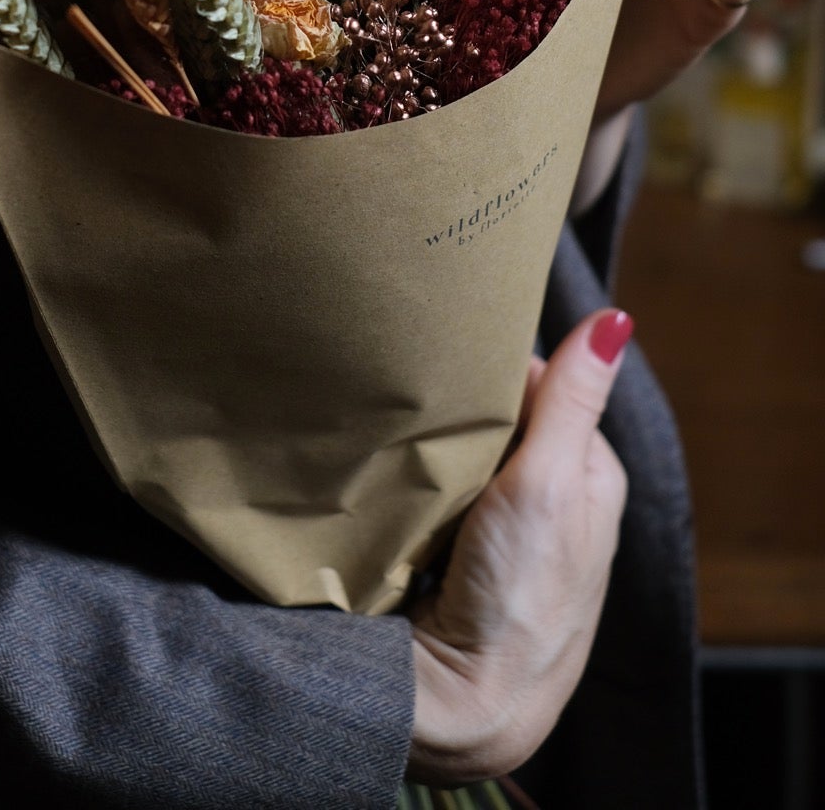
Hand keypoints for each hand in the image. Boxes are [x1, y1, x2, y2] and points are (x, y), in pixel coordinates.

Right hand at [407, 309, 631, 784]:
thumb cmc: (519, 594)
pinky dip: (428, 487)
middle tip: (430, 400)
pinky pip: (449, 500)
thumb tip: (616, 320)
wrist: (468, 702)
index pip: (548, 386)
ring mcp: (517, 537)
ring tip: (413, 441)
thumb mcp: (549, 483)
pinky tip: (408, 485)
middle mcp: (562, 504)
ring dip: (445, 449)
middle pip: (509, 423)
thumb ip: (573, 401)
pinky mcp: (474, 562)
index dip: (504, 370)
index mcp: (594, 477)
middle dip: (472, 410)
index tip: (460, 362)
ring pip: (476, 461)